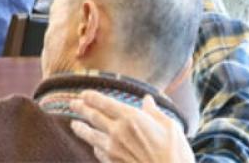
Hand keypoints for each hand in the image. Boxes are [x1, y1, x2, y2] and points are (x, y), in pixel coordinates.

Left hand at [69, 92, 192, 162]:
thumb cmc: (175, 155)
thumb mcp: (170, 128)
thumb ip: (155, 112)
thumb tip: (147, 100)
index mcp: (131, 118)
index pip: (103, 102)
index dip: (91, 97)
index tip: (84, 94)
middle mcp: (117, 131)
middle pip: (92, 116)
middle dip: (81, 108)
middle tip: (73, 104)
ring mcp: (113, 149)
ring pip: (90, 135)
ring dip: (80, 128)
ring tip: (74, 125)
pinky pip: (98, 152)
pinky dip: (95, 147)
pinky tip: (94, 146)